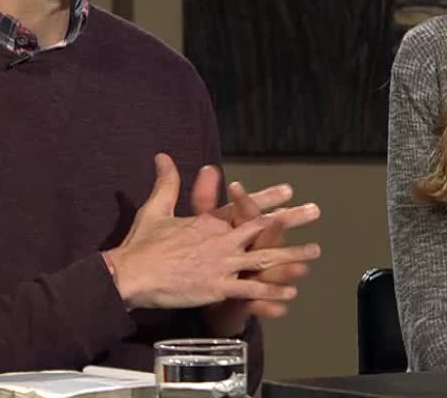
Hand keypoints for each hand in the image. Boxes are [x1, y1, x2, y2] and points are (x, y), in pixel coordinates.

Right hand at [103, 154, 318, 309]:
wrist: (131, 274)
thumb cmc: (142, 244)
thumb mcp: (156, 208)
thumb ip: (167, 182)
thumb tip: (163, 155)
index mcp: (208, 222)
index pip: (244, 206)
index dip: (268, 198)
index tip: (289, 190)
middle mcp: (220, 240)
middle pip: (262, 227)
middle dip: (291, 219)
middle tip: (314, 212)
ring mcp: (221, 264)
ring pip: (264, 258)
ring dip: (291, 255)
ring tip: (315, 252)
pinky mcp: (217, 287)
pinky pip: (251, 289)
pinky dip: (272, 290)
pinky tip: (291, 291)